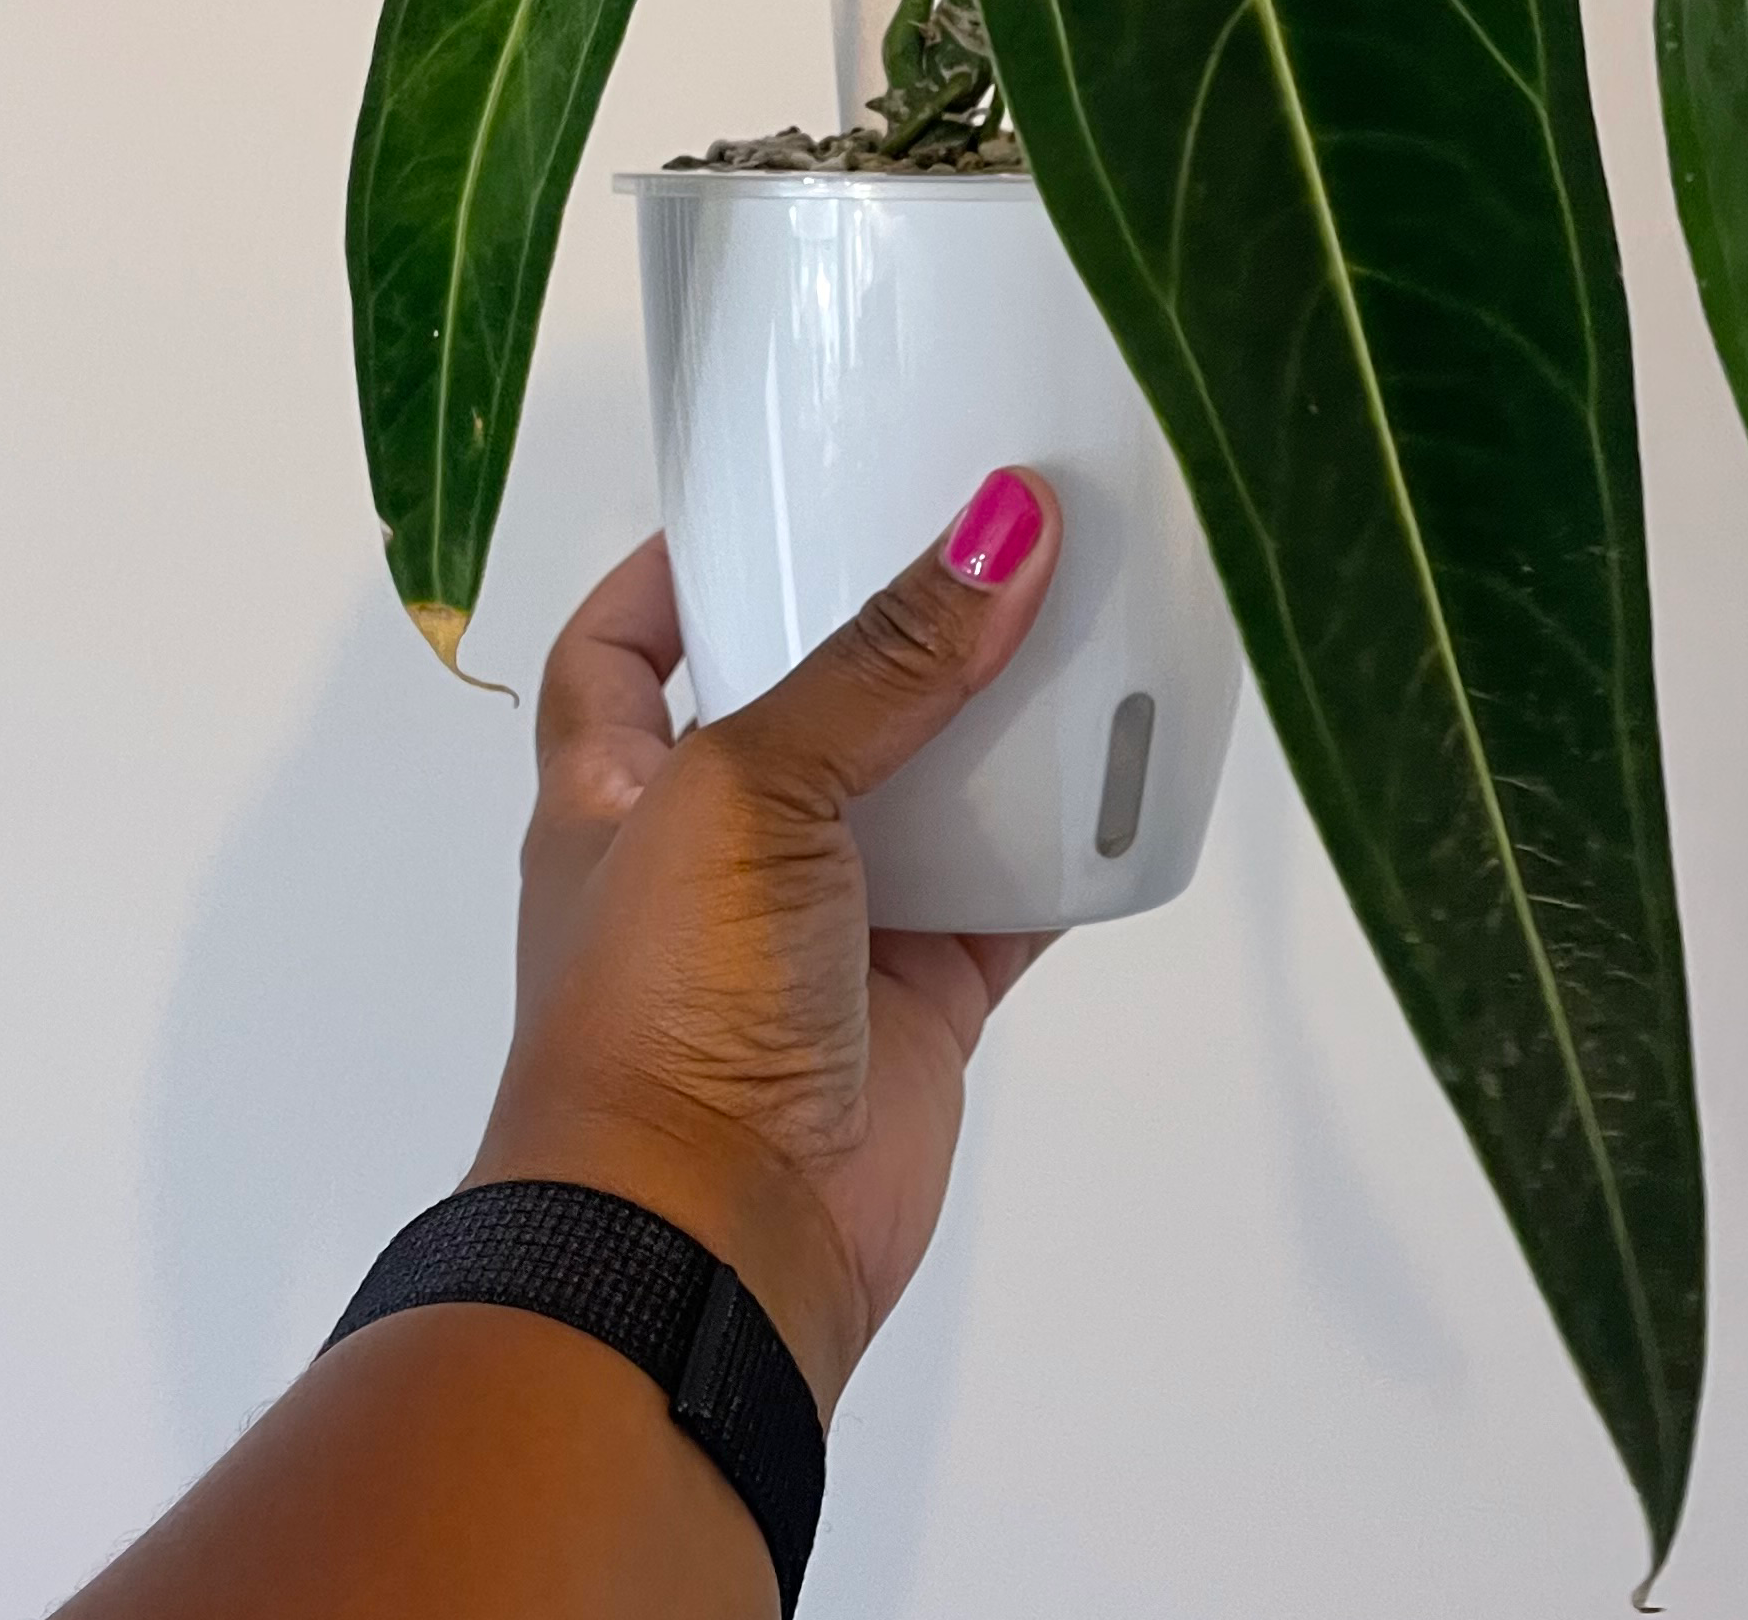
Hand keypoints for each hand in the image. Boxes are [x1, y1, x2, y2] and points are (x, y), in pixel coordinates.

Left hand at [466, 467, 1060, 1412]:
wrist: (711, 1247)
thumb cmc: (673, 992)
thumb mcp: (749, 782)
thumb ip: (881, 659)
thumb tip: (1005, 522)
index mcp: (617, 788)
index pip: (620, 650)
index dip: (672, 572)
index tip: (765, 501)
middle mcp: (716, 847)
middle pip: (802, 704)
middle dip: (878, 631)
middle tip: (977, 533)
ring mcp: (824, 928)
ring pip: (920, 794)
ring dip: (988, 723)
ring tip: (1077, 609)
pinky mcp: (920, 998)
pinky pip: (1010, 896)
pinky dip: (1066, 841)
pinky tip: (1130, 763)